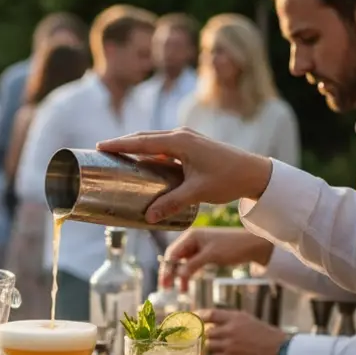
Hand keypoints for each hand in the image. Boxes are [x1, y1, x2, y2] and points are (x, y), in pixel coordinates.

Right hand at [96, 129, 273, 223]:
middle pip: (144, 137)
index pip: (142, 141)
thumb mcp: (197, 193)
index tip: (99, 146)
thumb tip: (148, 218)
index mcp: (180, 142)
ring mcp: (187, 140)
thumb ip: (171, 203)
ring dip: (136, 147)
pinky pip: (164, 147)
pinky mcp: (192, 147)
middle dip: (122, 144)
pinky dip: (150, 152)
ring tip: (117, 156)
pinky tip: (142, 162)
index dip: (119, 144)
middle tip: (102, 151)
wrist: (256, 173)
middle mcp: (181, 136)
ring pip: (154, 142)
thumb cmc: (228, 179)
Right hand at [165, 228, 273, 282]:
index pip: (172, 253)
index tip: (164, 283)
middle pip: (175, 258)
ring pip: (184, 263)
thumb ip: (192, 265)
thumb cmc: (233, 246)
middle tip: (166, 288)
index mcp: (191, 236)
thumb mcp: (211, 256)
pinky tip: (188, 284)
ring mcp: (199, 247)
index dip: (167, 269)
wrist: (254, 245)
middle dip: (171, 273)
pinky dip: (189, 274)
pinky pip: (192, 265)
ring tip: (181, 290)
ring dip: (180, 276)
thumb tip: (177, 275)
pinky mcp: (206, 254)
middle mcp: (192, 240)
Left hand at [195, 308, 284, 354]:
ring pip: (209, 345)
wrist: (280, 352)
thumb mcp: (250, 322)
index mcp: (236, 318)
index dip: (200, 316)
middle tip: (209, 338)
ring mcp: (229, 345)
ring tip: (220, 348)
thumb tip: (215, 324)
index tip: (194, 318)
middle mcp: (230, 330)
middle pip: (207, 332)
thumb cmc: (268, 336)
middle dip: (208, 336)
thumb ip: (232, 321)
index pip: (211, 314)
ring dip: (212, 347)